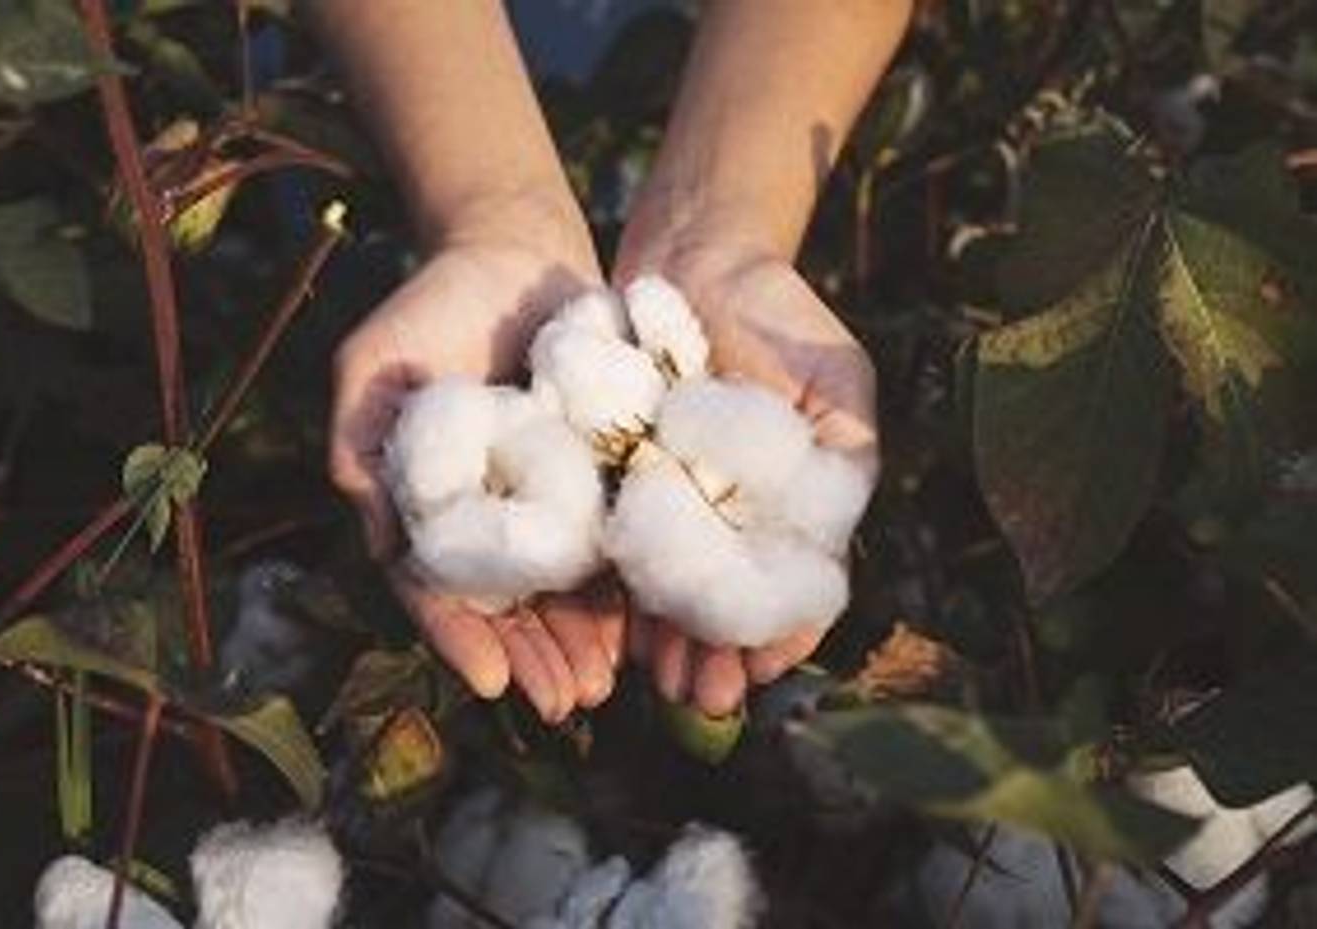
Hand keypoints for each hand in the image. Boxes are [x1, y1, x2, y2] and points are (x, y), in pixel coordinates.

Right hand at [329, 207, 624, 722]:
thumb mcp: (373, 367)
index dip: (459, 637)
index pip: (436, 587)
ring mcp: (546, 500)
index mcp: (427, 505)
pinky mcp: (600, 476)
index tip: (489, 683)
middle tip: (565, 703)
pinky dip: (623, 588)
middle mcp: (486, 515)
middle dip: (533, 658)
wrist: (513, 250)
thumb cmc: (430, 305)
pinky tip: (641, 631)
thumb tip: (380, 543)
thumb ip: (362, 447)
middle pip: (507, 606)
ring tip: (605, 688)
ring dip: (579, 643)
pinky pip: (612, 541)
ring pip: (561, 590)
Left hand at [616, 241, 878, 716]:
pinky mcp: (618, 480)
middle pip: (726, 602)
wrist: (694, 254)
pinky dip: (624, 592)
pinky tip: (622, 632)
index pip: (791, 586)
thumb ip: (846, 455)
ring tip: (663, 685)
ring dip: (671, 642)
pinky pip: (622, 546)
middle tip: (704, 697)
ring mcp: (675, 502)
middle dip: (716, 654)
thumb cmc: (780, 315)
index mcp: (791, 505)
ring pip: (674, 590)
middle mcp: (732, 515)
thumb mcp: (836, 379)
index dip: (782, 633)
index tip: (765, 669)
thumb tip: (833, 545)